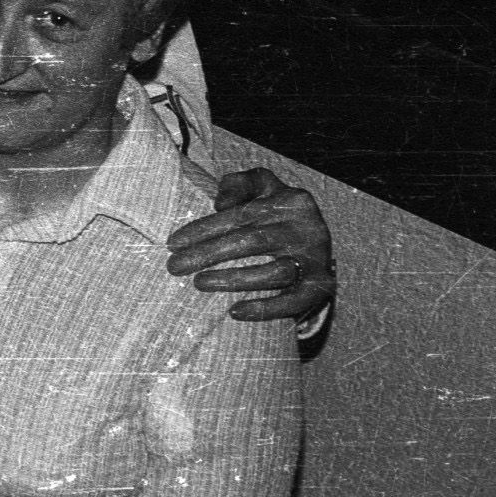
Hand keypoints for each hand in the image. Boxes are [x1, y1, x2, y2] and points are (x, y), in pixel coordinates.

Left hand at [167, 167, 336, 323]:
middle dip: (209, 254)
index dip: (204, 229)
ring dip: (235, 280)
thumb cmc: (275, 213)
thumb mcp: (261, 188)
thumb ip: (239, 184)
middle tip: (175, 266)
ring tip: (200, 283)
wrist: (316, 240)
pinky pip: (295, 300)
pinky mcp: (322, 285)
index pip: (240, 214)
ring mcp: (316, 258)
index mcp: (290, 200)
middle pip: (252, 241)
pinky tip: (235, 312)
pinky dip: (266, 308)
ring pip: (275, 272)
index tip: (173, 243)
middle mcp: (305, 228)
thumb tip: (220, 203)